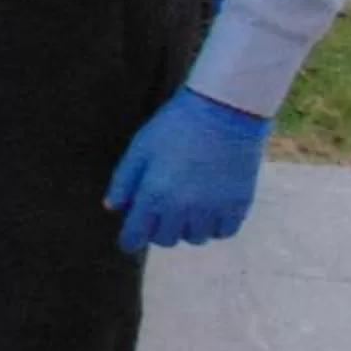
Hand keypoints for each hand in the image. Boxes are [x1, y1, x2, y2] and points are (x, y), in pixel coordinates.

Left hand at [105, 90, 270, 252]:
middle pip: (166, 240)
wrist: (223, 111)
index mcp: (154, 195)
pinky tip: (211, 209)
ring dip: (188, 228)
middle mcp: (183, 209)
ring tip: (189, 206)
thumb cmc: (176, 125)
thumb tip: (113, 207)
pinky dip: (215, 226)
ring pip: (195, 238)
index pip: (137, 236)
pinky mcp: (238, 206)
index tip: (131, 239)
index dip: (131, 240)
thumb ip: (124, 181)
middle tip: (162, 211)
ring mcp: (212, 210)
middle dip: (159, 229)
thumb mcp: (141, 148)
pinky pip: (223, 232)